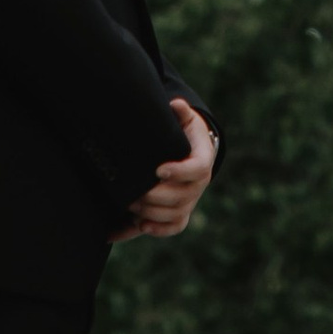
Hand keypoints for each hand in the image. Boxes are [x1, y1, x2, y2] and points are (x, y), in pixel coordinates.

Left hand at [116, 103, 215, 241]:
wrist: (191, 154)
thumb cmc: (185, 134)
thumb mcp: (185, 120)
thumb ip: (181, 112)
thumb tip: (176, 104)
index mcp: (203, 160)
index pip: (197, 169)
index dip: (180, 172)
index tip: (159, 170)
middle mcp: (199, 184)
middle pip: (181, 197)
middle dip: (155, 196)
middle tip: (133, 192)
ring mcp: (191, 201)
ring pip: (174, 214)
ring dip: (151, 212)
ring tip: (130, 204)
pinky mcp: (181, 214)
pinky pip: (173, 227)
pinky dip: (156, 229)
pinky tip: (139, 224)